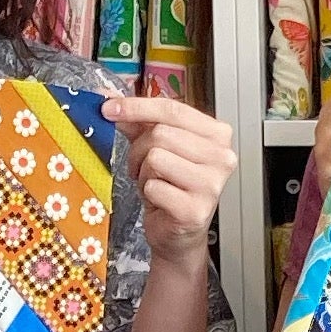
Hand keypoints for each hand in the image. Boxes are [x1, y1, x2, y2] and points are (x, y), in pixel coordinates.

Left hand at [103, 92, 236, 270]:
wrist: (178, 233)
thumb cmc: (171, 188)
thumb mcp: (156, 148)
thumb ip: (138, 122)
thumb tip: (108, 98)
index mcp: (217, 134)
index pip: (173, 109)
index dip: (137, 107)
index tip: (109, 108)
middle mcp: (221, 157)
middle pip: (161, 134)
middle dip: (140, 150)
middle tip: (142, 167)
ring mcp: (211, 184)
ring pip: (156, 158)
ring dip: (144, 173)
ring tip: (154, 184)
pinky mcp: (195, 209)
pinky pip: (153, 187)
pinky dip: (148, 193)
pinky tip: (159, 201)